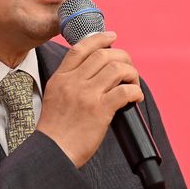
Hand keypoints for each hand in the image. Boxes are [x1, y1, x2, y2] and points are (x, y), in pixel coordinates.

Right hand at [36, 32, 143, 167]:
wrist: (52, 152)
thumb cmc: (55, 130)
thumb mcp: (54, 97)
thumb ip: (69, 82)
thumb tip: (94, 73)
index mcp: (60, 78)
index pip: (80, 48)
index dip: (99, 38)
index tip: (112, 36)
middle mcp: (73, 82)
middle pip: (103, 55)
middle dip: (122, 56)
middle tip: (128, 67)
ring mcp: (86, 95)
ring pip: (117, 69)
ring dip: (131, 73)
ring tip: (133, 82)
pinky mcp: (100, 110)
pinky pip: (125, 91)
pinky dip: (136, 91)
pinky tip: (136, 97)